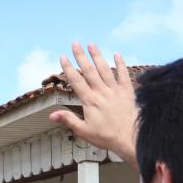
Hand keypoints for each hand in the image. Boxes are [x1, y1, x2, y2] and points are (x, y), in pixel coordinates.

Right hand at [49, 42, 137, 166]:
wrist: (130, 139)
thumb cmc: (107, 137)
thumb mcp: (84, 131)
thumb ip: (68, 120)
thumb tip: (52, 115)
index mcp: (90, 101)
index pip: (76, 81)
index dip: (68, 68)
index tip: (63, 57)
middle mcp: (102, 92)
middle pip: (89, 71)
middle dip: (81, 56)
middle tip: (75, 44)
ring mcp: (115, 91)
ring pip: (105, 69)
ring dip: (97, 56)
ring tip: (92, 44)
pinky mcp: (127, 92)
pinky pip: (124, 75)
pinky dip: (121, 64)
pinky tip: (117, 54)